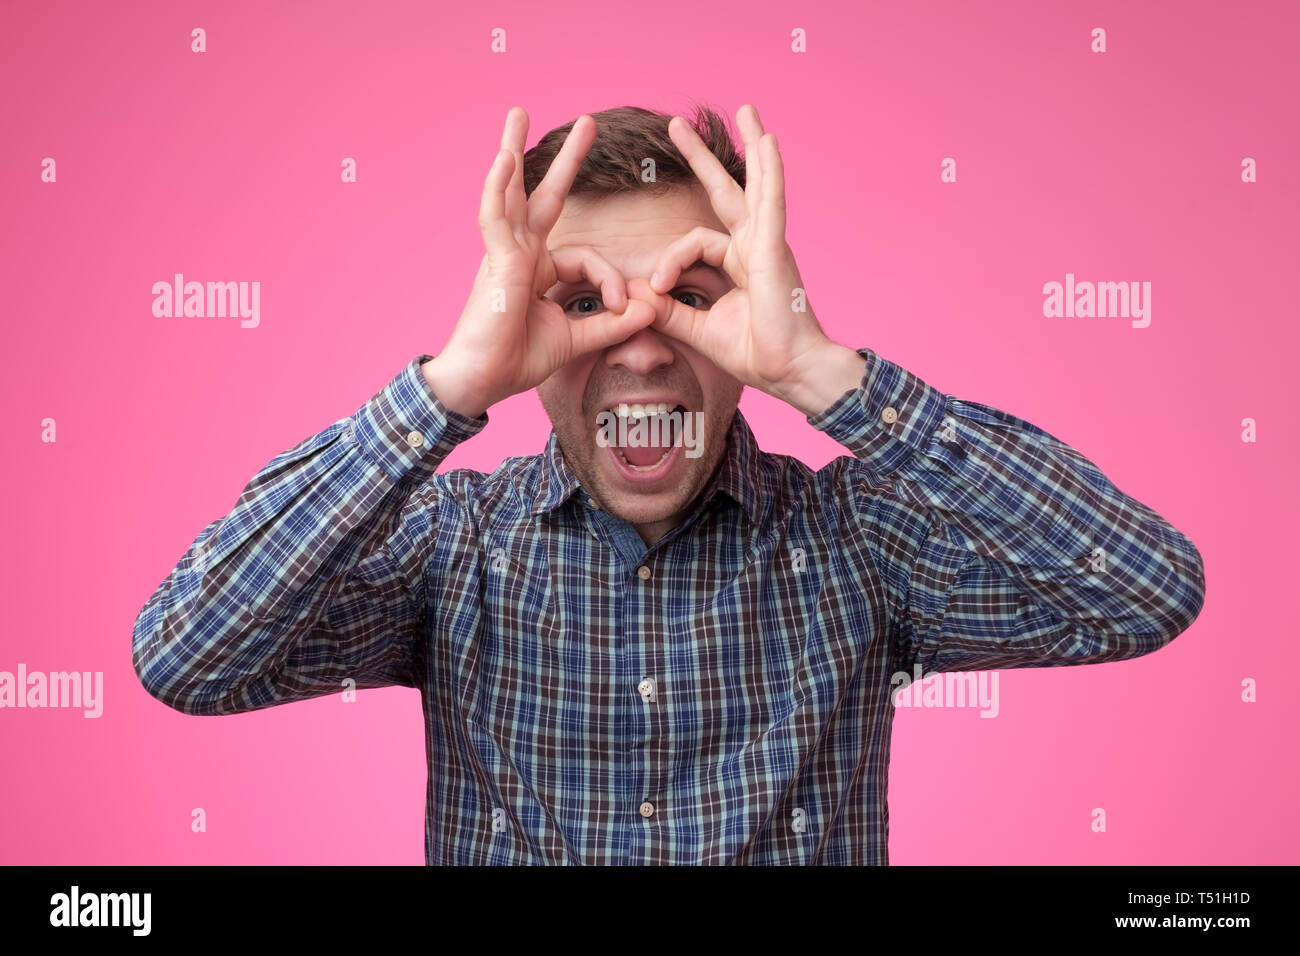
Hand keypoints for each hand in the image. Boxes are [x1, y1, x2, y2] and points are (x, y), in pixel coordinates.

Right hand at [424, 107, 656, 417]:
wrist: (482, 381)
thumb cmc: (516, 359)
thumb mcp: (575, 338)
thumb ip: (611, 324)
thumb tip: (649, 310)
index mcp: (540, 270)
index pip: (588, 259)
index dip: (611, 280)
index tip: (624, 307)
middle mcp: (522, 254)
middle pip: (545, 198)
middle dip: (566, 162)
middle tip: (586, 123)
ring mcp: (505, 253)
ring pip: (512, 192)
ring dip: (516, 151)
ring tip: (518, 113)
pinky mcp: (495, 261)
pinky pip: (495, 216)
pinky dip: (498, 187)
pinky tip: (504, 158)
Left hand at [643, 104, 863, 415]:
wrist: (790, 371)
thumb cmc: (756, 353)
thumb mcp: (700, 329)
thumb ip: (669, 311)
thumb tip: (637, 295)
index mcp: (738, 263)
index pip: (694, 244)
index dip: (669, 263)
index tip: (655, 290)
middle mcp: (754, 246)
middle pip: (726, 192)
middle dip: (701, 158)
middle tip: (676, 125)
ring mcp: (768, 244)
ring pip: (756, 186)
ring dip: (752, 146)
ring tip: (747, 110)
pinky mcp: (776, 250)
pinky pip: (772, 204)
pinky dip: (771, 173)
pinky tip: (770, 143)